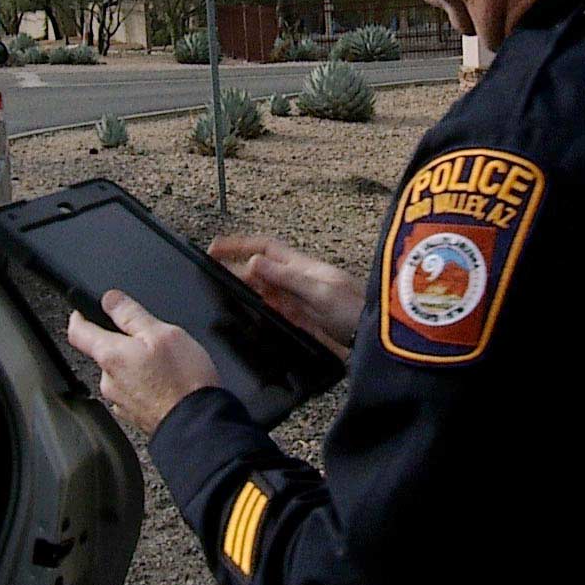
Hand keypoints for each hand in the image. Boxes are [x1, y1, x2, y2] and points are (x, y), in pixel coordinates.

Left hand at [65, 290, 220, 434]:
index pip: (78, 331)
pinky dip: (145, 385)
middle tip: (149, 340)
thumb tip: (110, 299)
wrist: (198, 424)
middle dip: (122, 344)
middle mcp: (109, 380)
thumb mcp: (162, 333)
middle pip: (103, 353)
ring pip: (120, 374)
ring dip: (135, 366)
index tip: (83, 311)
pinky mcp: (134, 415)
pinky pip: (133, 392)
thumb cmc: (184, 381)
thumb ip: (131, 314)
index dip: (79, 316)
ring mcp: (120, 400)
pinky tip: (166, 384)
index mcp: (111, 355)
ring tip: (165, 365)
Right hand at [209, 235, 359, 362]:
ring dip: (243, 290)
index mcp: (302, 267)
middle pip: (259, 271)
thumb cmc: (357, 311)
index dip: (239, 245)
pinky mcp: (301, 322)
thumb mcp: (321, 293)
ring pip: (263, 292)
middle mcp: (298, 282)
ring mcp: (299, 302)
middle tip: (208, 275)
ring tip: (219, 295)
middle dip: (234, 269)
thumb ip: (287, 279)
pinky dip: (257, 312)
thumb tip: (253, 262)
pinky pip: (273, 313)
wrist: (377, 339)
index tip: (214, 248)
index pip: (265, 248)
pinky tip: (245, 318)